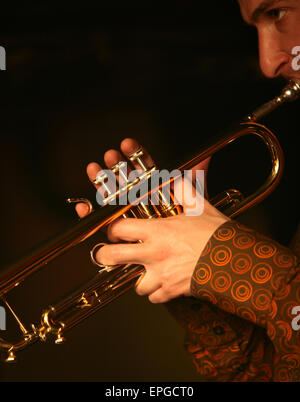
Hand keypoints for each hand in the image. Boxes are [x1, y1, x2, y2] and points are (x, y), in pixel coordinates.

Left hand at [76, 138, 228, 302]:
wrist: (236, 260)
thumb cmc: (217, 235)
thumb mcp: (200, 208)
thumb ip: (185, 192)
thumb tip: (181, 177)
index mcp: (158, 231)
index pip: (119, 228)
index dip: (113, 230)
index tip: (115, 232)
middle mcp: (154, 253)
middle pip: (112, 257)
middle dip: (105, 256)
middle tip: (109, 254)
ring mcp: (161, 275)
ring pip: (134, 284)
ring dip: (139, 280)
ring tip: (146, 272)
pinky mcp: (171, 291)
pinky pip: (154, 298)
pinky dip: (157, 293)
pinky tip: (164, 284)